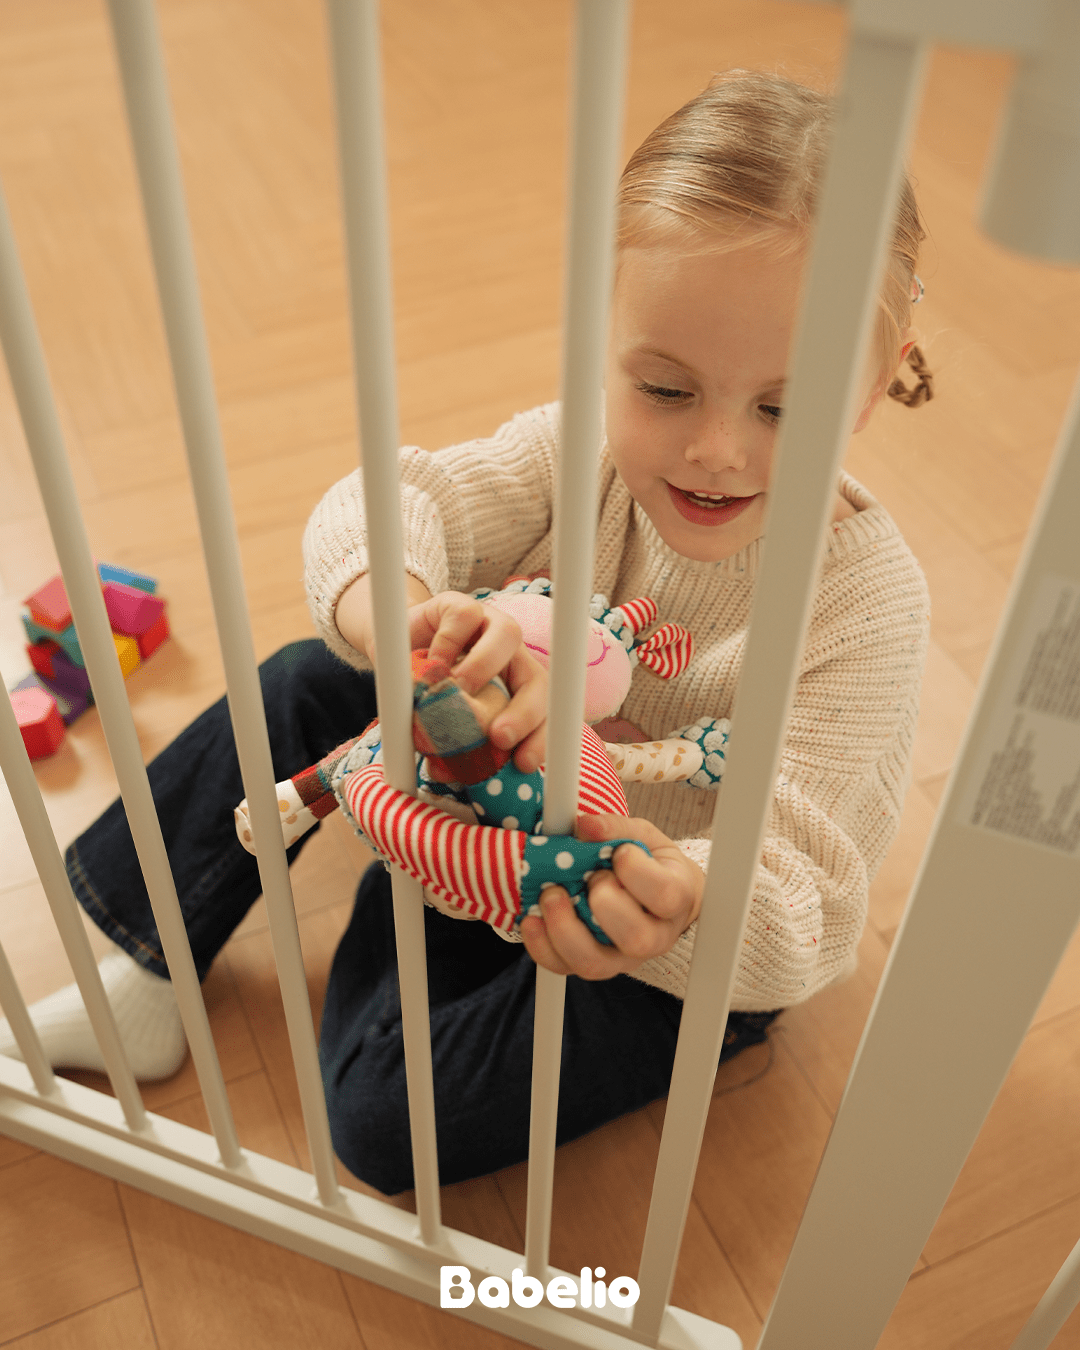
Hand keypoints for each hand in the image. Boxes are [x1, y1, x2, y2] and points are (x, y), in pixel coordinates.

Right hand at [407, 591, 547, 773]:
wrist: (393, 649)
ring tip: (458, 690)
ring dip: (486, 666)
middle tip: (498, 737)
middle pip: (538, 678)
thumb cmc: (424, 689)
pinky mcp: (459, 605)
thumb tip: (443, 772)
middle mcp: (511, 656)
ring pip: (509, 634)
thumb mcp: (438, 720)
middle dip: (526, 711)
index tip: (522, 764)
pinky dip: (450, 641)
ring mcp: (487, 625)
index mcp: (516, 687)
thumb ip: (447, 743)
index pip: (544, 713)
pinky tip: (433, 662)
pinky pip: (466, 616)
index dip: (540, 738)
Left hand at [519, 814, 704, 978]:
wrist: (656, 899)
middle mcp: (653, 937)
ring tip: (551, 895)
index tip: (620, 851)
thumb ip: (617, 829)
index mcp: (675, 899)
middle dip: (604, 903)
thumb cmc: (651, 865)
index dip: (637, 872)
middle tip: (590, 877)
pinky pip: (563, 968)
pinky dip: (541, 945)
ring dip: (565, 928)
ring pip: (595, 963)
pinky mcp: (591, 964)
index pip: (665, 895)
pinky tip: (532, 918)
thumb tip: (585, 825)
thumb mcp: (643, 838)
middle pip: (635, 938)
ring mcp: (621, 957)